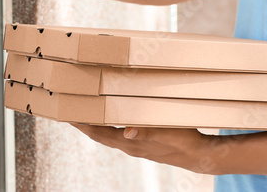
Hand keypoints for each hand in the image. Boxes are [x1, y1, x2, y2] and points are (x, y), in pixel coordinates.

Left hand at [70, 124, 213, 173]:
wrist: (198, 155)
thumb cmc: (183, 140)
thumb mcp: (166, 132)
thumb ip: (146, 132)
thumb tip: (126, 132)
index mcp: (131, 143)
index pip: (100, 133)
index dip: (83, 125)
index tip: (67, 115)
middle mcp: (129, 146)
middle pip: (99, 135)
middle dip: (84, 124)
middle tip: (69, 111)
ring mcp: (135, 147)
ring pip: (107, 136)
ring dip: (95, 125)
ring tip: (84, 114)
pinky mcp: (142, 144)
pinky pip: (118, 136)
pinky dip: (108, 127)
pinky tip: (110, 120)